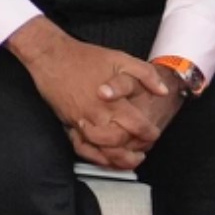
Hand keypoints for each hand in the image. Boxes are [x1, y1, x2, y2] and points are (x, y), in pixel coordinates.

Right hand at [5, 20, 176, 167]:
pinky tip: (103, 156)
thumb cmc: (84, 57)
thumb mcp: (121, 58)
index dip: (150, 134)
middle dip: (135, 150)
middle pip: (120, 144)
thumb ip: (146, 74)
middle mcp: (97, 116)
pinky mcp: (68, 123)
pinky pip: (81, 148)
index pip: (138, 127)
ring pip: (101, 151)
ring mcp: (81, 122)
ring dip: (116, 159)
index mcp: (113, 103)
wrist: (50, 56)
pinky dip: (93, 156)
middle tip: (143, 149)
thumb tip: (163, 91)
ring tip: (127, 158)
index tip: (153, 133)